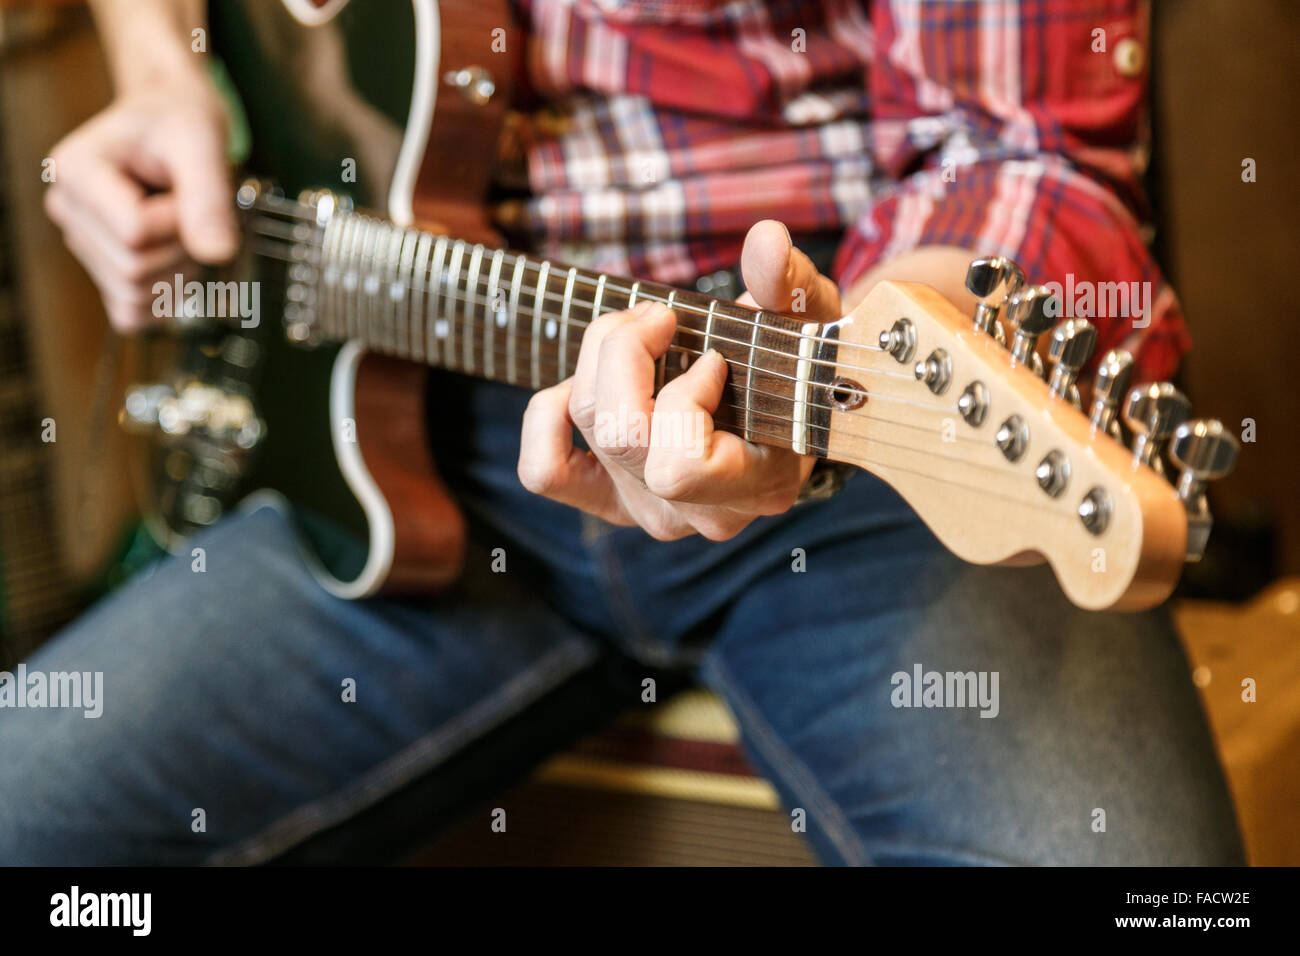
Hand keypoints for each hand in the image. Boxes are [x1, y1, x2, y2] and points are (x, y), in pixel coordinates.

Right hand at [44, 81, 237, 331]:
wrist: (172, 124)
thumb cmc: (179, 123)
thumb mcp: (200, 142)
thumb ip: (208, 197)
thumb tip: (217, 254)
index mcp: (75, 170)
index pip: (133, 232)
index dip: (179, 220)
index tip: (188, 188)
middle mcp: (68, 211)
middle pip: (135, 269)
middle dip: (184, 246)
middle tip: (192, 207)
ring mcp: (83, 247)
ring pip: (136, 295)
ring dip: (181, 269)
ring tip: (184, 226)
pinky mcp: (103, 275)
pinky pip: (133, 315)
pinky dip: (167, 296)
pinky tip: (177, 258)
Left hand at [518, 219, 841, 540]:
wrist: (793, 407)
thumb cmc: (801, 362)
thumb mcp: (808, 320)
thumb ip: (789, 283)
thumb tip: (765, 240)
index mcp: (758, 484)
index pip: (680, 466)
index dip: (683, 399)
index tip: (713, 358)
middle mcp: (699, 513)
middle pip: (619, 434)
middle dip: (627, 352)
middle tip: (662, 316)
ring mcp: (649, 511)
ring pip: (586, 427)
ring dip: (598, 360)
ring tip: (637, 331)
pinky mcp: (609, 500)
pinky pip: (544, 469)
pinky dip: (548, 416)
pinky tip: (583, 385)